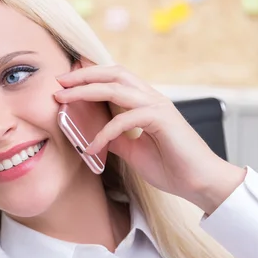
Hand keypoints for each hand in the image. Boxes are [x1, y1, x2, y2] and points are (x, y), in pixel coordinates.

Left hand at [54, 65, 245, 214]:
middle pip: (113, 73)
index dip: (89, 75)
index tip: (65, 81)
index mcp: (144, 102)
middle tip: (58, 82)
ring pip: (116, 88)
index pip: (114, 78)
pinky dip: (104, 133)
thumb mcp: (131, 150)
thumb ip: (114, 137)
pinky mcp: (162, 119)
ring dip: (85, 91)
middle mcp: (151, 98)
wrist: (199, 183)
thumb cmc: (169, 166)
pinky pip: (125, 120)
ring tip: (62, 100)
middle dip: (83, 75)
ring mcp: (157, 106)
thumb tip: (91, 134)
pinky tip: (92, 148)